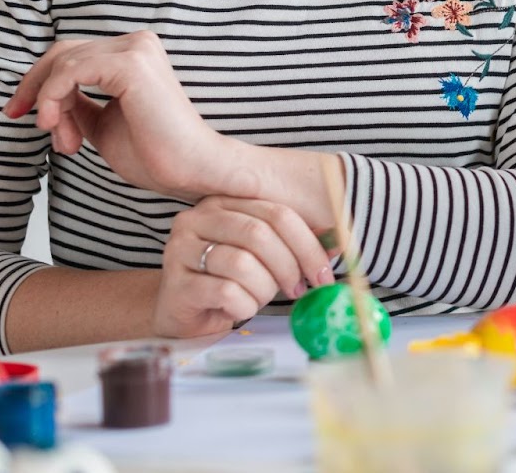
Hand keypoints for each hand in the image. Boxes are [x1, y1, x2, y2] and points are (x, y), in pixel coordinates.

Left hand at [3, 31, 239, 201]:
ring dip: (49, 104)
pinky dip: (54, 97)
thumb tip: (46, 96)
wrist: (190, 170)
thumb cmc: (154, 152)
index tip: (18, 113)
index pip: (72, 55)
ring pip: (63, 63)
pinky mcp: (131, 64)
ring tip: (63, 140)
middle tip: (17, 117)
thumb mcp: (100, 123)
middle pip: (62, 52)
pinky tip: (56, 124)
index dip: (38, 82)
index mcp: (135, 54)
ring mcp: (136, 50)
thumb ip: (77, 103)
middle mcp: (138, 43)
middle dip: (34, 87)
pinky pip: (71, 71)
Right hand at [154, 196, 335, 337]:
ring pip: (242, 265)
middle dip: (289, 268)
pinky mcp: (175, 284)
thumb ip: (295, 244)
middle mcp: (196, 219)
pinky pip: (225, 292)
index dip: (307, 245)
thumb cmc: (229, 280)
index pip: (278, 214)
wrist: (184, 312)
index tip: (324, 273)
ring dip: (263, 289)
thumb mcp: (264, 256)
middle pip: (260, 235)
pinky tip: (237, 308)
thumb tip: (339, 242)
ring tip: (258, 298)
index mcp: (223, 203)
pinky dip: (243, 305)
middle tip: (297, 289)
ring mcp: (180, 250)